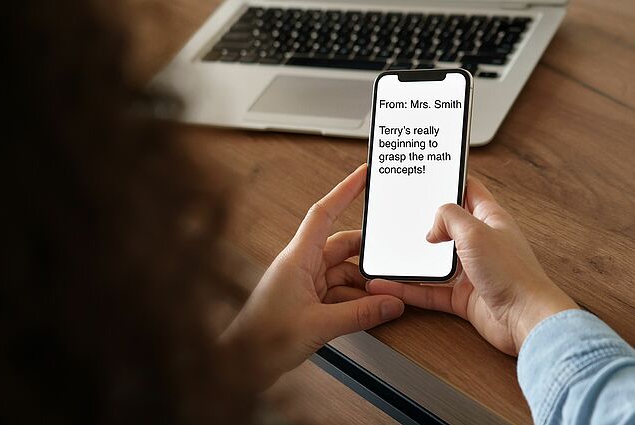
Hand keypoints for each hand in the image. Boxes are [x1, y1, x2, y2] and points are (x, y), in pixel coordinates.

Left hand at [222, 164, 403, 388]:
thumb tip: (390, 303)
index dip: (345, 190)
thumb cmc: (261, 339)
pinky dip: (358, 300)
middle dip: (369, 254)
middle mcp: (301, 266)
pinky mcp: (307, 304)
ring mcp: (304, 285)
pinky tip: (372, 310)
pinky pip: (340, 294)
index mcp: (297, 258)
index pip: (324, 214)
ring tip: (387, 296)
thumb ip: (360, 314)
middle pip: (342, 247)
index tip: (363, 175)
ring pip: (344, 274)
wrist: (240, 365)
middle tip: (393, 258)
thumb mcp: (319, 325)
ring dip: (365, 285)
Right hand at [367, 176, 576, 355]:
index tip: (428, 175)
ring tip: (388, 253)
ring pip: (435, 262)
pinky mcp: (463, 297)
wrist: (525, 320)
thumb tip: (432, 227)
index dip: (450, 180)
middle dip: (424, 222)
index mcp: (490, 219)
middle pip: (447, 227)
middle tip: (400, 214)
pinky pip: (429, 291)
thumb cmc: (513, 275)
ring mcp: (472, 271)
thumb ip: (449, 217)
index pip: (469, 190)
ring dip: (413, 259)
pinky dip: (409, 290)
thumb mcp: (476, 231)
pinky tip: (390, 286)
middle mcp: (481, 243)